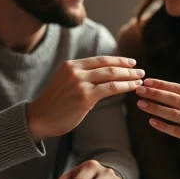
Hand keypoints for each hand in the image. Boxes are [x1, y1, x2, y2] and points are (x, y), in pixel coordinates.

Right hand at [27, 56, 143, 140]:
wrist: (39, 118)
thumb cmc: (53, 104)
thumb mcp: (65, 83)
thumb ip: (81, 78)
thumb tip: (103, 79)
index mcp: (71, 65)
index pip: (100, 59)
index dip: (118, 60)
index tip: (130, 62)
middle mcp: (76, 71)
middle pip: (108, 66)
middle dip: (127, 68)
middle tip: (140, 70)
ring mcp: (80, 83)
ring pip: (112, 76)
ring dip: (129, 77)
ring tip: (140, 79)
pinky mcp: (85, 97)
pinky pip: (111, 88)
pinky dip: (125, 86)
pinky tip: (133, 87)